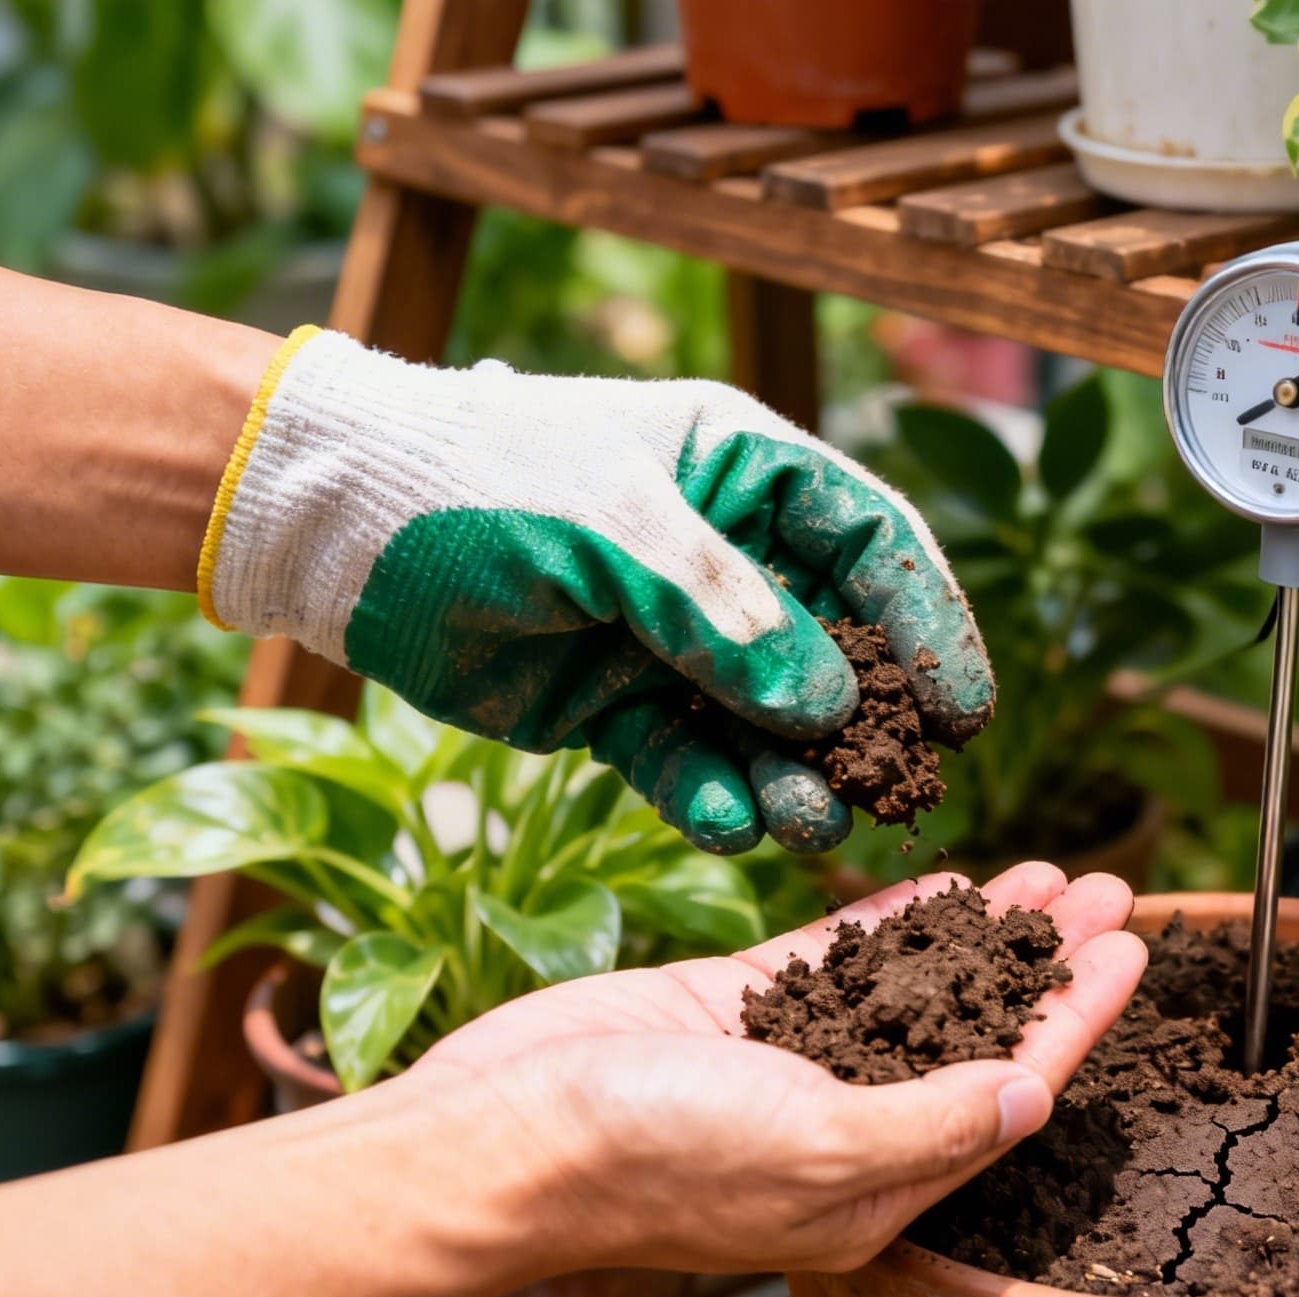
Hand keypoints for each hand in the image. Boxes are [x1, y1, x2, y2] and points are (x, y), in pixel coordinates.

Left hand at [197, 328, 991, 855]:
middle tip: (902, 789)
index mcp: (743, 470)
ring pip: (765, 722)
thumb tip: (826, 704)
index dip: (928, 621)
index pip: (872, 543)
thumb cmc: (478, 478)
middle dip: (870, 721)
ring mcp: (669, 638)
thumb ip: (721, 612)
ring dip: (794, 775)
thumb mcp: (612, 522)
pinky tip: (724, 822)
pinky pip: (683, 761)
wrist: (334, 525)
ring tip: (811, 823)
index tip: (965, 707)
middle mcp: (723, 558)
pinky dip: (707, 796)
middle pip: (835, 646)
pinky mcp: (613, 706)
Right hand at [408, 862, 1144, 1274]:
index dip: (1076, 1017)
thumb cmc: (652, 1158)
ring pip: (916, 991)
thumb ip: (933, 1123)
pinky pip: (837, 960)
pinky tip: (949, 884)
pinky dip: (895, 923)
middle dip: (1047, 965)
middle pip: (978, 1034)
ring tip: (1054, 874)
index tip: (1133, 947)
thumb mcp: (814, 1149)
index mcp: (878, 1185)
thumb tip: (1035, 1093)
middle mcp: (847, 1127)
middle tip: (1113, 889)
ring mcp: (792, 1063)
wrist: (501, 1130)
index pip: (1010, 1090)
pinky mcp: (738, 1009)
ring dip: (984, 934)